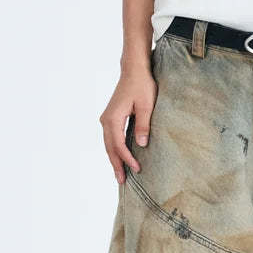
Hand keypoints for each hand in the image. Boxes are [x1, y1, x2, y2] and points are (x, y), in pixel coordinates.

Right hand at [101, 69, 156, 183]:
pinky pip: (111, 138)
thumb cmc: (142, 86)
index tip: (137, 169)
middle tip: (121, 182)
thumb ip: (143, 125)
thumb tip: (141, 145)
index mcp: (113, 119)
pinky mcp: (111, 118)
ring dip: (114, 159)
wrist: (134, 71)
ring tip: (120, 174)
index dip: (127, 159)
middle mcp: (106, 120)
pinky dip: (115, 150)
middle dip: (116, 165)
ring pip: (109, 144)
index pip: (119, 145)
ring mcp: (107, 119)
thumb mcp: (146, 106)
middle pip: (110, 148)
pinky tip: (120, 158)